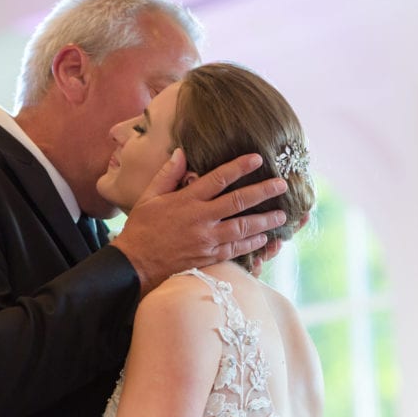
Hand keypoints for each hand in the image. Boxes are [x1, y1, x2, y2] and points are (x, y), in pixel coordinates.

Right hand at [111, 150, 286, 294]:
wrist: (135, 264)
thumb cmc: (141, 228)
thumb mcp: (148, 197)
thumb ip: (167, 175)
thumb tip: (181, 153)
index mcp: (187, 200)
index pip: (219, 178)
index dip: (239, 167)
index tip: (257, 158)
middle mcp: (200, 219)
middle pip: (238, 202)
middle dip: (263, 192)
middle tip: (282, 185)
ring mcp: (206, 240)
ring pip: (242, 228)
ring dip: (264, 221)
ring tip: (281, 215)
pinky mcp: (207, 257)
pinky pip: (234, 250)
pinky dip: (250, 244)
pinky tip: (263, 238)